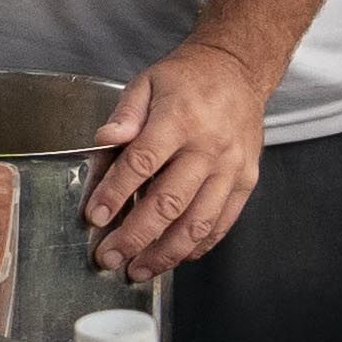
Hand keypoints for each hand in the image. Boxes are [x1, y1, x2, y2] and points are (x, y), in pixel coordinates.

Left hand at [86, 43, 268, 279]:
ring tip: (138, 270)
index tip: (95, 217)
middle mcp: (209, 147)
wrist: (239, 71)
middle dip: (135, 236)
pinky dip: (197, 246)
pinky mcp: (246, 181)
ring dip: (165, 253)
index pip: (142, 163)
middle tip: (109, 257)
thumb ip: (125, 113)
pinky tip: (175, 257)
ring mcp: (231, 168)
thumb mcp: (148, 82)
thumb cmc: (188, 79)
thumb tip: (103, 139)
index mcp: (180, 118)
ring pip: (197, 222)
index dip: (115, 194)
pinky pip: (221, 223)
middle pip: (168, 202)